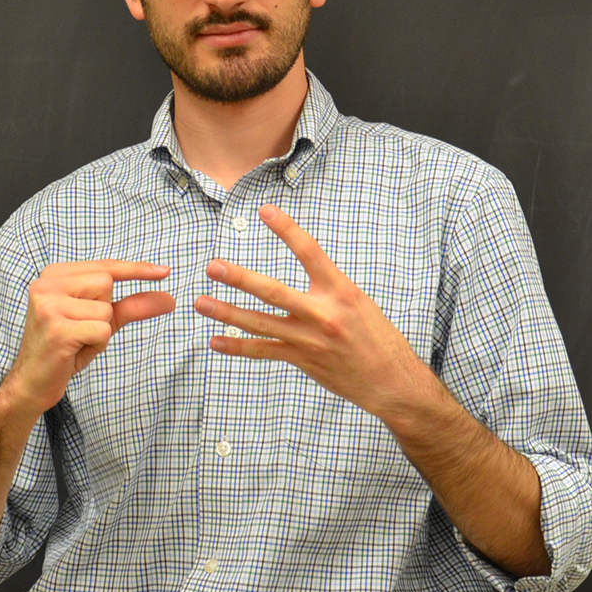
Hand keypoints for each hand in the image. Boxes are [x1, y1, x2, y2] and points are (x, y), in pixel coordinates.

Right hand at [6, 260, 173, 420]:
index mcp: (55, 275)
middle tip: (82, 330)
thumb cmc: (66, 350)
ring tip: (76, 342)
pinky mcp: (57, 328)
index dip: (136, 269)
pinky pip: (101, 330)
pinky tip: (74, 351)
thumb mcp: (99, 323)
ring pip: (105, 309)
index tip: (165, 271)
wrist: (32, 383)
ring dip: (101, 331)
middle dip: (105, 310)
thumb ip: (131, 307)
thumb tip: (169, 299)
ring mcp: (49, 304)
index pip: (104, 266)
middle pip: (106, 282)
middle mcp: (47, 283)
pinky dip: (97, 345)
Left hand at [195, 205, 418, 424]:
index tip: (265, 210)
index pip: (309, 251)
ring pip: (260, 324)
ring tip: (201, 302)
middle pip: (273, 292)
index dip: (286, 229)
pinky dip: (238, 347)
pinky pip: (264, 352)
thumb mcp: (358, 302)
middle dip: (240, 279)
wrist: (390, 381)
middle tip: (213, 267)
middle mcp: (322, 314)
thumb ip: (327, 289)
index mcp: (340, 291)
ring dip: (227, 313)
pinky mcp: (302, 360)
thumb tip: (304, 277)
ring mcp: (309, 340)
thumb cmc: (376, 338)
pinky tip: (216, 341)